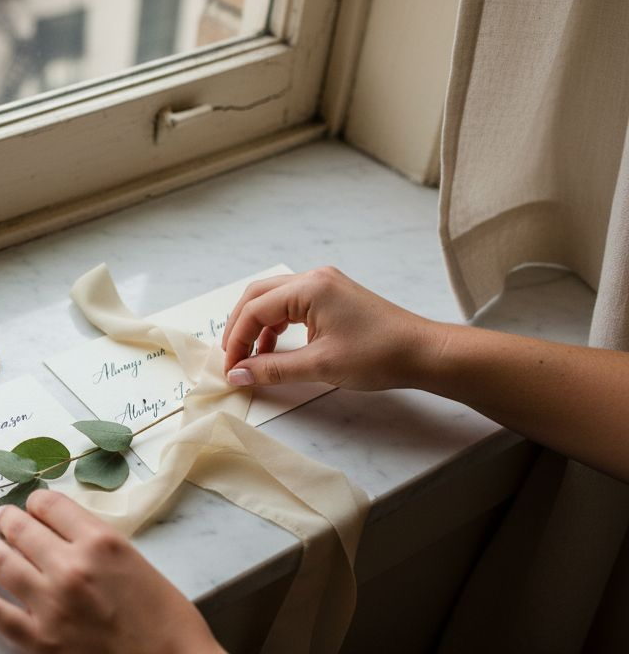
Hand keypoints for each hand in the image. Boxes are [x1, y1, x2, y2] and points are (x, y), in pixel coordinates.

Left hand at [0, 490, 298, 653]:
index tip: (31, 507)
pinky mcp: (37, 640)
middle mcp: (70, 566)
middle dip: (5, 518)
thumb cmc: (170, 626)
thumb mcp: (139, 564)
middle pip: (20, 527)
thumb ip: (101, 547)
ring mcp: (49, 603)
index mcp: (101, 542)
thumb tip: (68, 535)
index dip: (35, 503)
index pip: (50, 505)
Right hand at [220, 266, 437, 390]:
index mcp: (309, 287)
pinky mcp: (332, 296)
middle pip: (258, 296)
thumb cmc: (379, 355)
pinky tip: (274, 349)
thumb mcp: (319, 365)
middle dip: (239, 327)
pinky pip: (291, 305)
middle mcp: (314, 278)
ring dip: (256, 326)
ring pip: (273, 299)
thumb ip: (272, 369)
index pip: (254, 309)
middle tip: (231, 358)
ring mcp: (324, 285)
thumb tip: (238, 375)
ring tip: (250, 356)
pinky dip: (276, 325)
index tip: (230, 368)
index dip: (236, 340)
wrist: (424, 353)